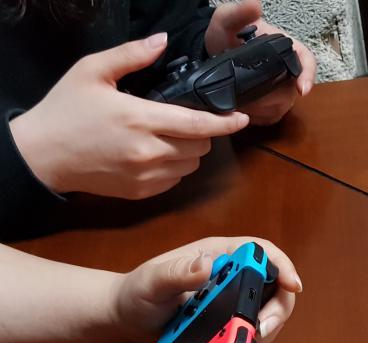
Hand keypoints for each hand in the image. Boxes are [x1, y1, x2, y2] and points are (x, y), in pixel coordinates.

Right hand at [9, 33, 248, 198]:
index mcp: (139, 119)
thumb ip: (131, 56)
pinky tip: (157, 154)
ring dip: (190, 151)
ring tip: (170, 136)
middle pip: (200, 146)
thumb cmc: (65, 110)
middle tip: (186, 120)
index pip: (197, 124)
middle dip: (202, 133)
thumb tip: (163, 42)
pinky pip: (175, 181)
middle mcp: (148, 152)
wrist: (42, 155)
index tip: (242, 118)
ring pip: (191, 166)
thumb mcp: (92, 71)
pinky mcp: (142, 193)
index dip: (225, 123)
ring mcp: (146, 176)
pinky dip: (176, 167)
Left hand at [111, 237, 301, 342]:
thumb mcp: (153, 280)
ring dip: (268, 327)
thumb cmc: (137, 292)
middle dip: (278, 308)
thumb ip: (178, 272)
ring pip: (270, 310)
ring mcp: (235, 301)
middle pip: (275, 285)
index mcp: (219, 256)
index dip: (283, 266)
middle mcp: (233, 276)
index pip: (262, 252)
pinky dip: (255, 340)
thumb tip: (209, 265)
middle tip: (263, 328)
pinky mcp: (233, 323)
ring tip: (247, 339)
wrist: (128, 320)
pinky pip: (256, 330)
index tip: (293, 286)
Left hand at [204, 0, 316, 125]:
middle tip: (247, 97)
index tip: (302, 89)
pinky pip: (270, 117)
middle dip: (270, 97)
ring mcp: (281, 91)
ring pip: (280, 106)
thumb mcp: (227, 19)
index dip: (308, 76)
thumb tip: (255, 4)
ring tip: (241, 101)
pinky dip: (258, 116)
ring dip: (262, 107)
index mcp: (286, 49)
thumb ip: (239, 13)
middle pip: (291, 91)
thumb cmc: (226, 34)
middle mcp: (288, 72)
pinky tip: (244, 109)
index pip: (307, 62)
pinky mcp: (271, 107)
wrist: (215, 51)